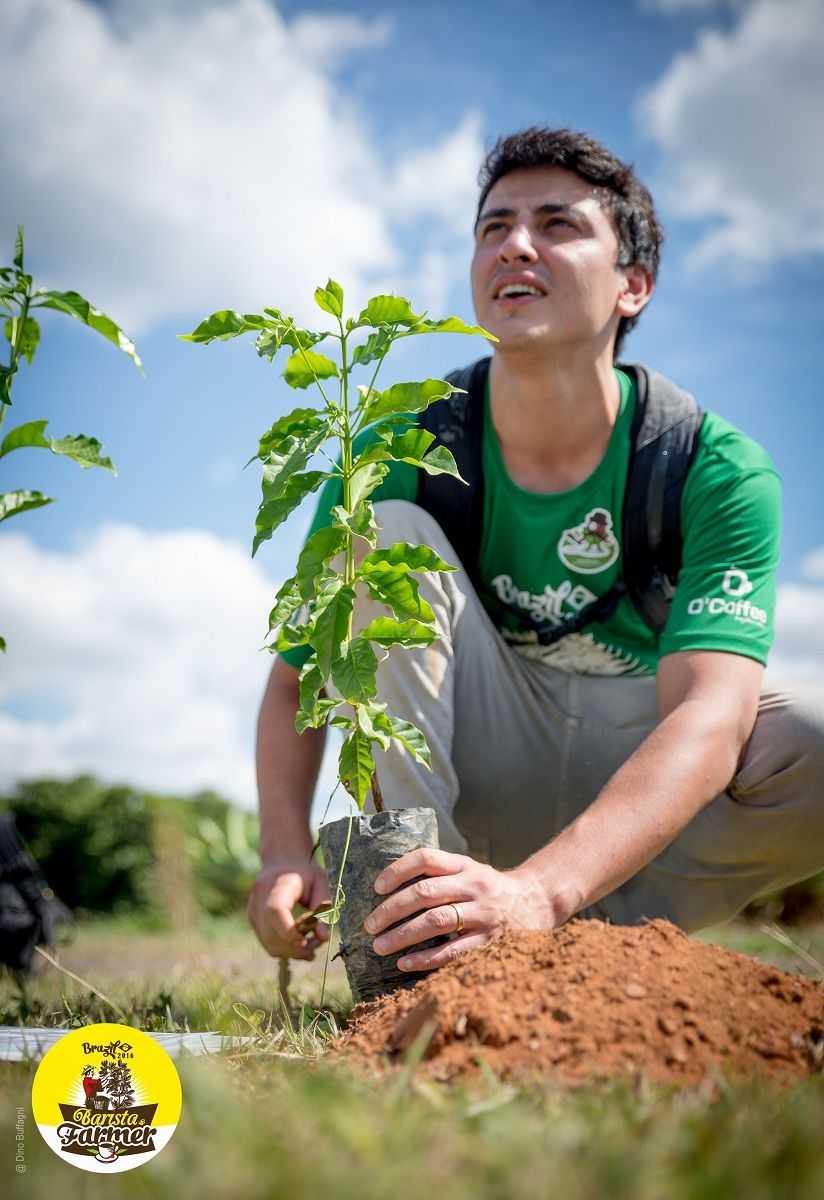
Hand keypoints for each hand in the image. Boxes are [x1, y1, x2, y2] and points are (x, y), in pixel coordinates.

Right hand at [247, 857, 330, 960]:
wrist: (282, 861)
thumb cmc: (304, 871)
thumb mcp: (320, 882)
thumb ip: (322, 908)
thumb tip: (323, 938)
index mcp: (277, 885)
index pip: (275, 911)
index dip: (290, 932)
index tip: (309, 940)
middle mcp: (259, 899)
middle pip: (271, 934)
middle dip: (296, 947)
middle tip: (318, 942)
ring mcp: (253, 911)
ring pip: (269, 944)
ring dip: (292, 951)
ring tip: (312, 943)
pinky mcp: (254, 921)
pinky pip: (268, 943)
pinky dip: (285, 948)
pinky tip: (301, 941)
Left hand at [362, 848, 566, 972]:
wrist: (537, 902)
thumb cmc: (490, 888)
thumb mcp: (469, 870)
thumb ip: (439, 875)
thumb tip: (389, 889)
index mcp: (464, 865)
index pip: (426, 858)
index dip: (398, 870)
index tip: (376, 887)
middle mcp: (474, 885)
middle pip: (425, 893)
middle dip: (391, 910)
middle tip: (369, 926)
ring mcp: (483, 913)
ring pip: (435, 922)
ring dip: (402, 935)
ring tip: (380, 946)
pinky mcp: (491, 941)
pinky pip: (453, 951)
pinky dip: (426, 958)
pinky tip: (406, 964)